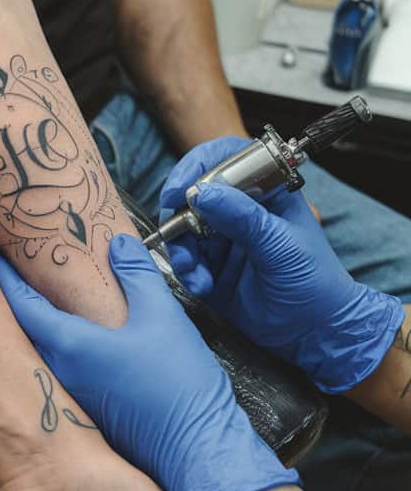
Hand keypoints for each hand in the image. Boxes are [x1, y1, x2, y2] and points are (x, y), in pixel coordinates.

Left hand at [0, 235, 294, 490]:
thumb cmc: (179, 385)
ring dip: (39, 329)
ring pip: (44, 354)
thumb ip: (136, 273)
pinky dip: (60, 351)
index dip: (6, 278)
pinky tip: (79, 341)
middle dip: (17, 302)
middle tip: (13, 273)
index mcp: (70, 346)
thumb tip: (118, 243)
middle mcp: (59, 373)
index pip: (22, 305)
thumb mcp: (162, 315)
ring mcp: (70, 396)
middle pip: (25, 331)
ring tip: (44, 301)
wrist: (197, 450)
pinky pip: (62, 372)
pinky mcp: (87, 412)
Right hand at [159, 136, 404, 393]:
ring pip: (182, 229)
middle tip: (175, 231)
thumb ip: (242, 217)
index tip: (181, 188)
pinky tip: (203, 285)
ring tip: (192, 270)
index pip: (224, 160)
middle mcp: (239, 210)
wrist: (314, 330)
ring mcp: (222, 238)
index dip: (197, 166)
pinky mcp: (211, 268)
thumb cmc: (313, 280)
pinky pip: (185, 261)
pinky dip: (186, 272)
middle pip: (192, 194)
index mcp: (264, 191)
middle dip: (179, 213)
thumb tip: (201, 192)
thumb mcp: (281, 244)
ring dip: (181, 249)